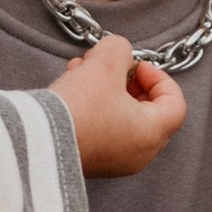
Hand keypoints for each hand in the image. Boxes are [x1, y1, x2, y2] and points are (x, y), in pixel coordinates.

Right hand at [52, 33, 187, 179]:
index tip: (136, 65)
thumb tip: (118, 52)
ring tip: (83, 69)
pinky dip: (93, 106)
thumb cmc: (78, 109)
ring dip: (106, 89)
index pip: (175, 104)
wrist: (36, 142)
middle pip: (148, 111)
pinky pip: (102, 129)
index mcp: (152, 134)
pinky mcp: (90, 161)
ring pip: (121, 117)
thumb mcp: (104, 64)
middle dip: (128, 81)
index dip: (159, 77)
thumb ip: (119, 49)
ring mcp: (114, 162)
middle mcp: (138, 154)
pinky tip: (72, 86)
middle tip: (110, 65)